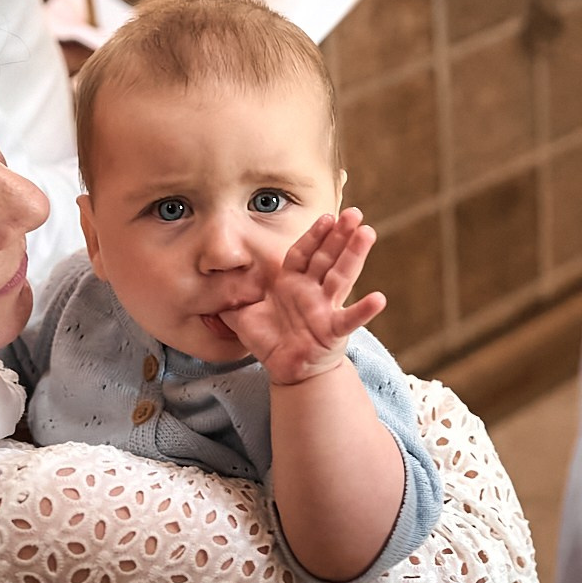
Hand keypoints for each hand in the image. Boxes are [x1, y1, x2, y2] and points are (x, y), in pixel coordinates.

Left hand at [221, 208, 386, 384]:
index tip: (326, 216)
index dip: (314, 235)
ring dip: (354, 255)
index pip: (303, 252)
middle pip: (327, 257)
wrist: (288, 370)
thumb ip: (227, 297)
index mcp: (292, 282)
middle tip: (354, 213)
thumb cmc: (270, 339)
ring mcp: (325, 309)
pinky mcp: (333, 331)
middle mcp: (312, 291)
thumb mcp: (241, 315)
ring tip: (368, 233)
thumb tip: (202, 280)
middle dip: (340, 234)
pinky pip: (349, 319)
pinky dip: (364, 310)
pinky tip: (379, 298)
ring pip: (341, 277)